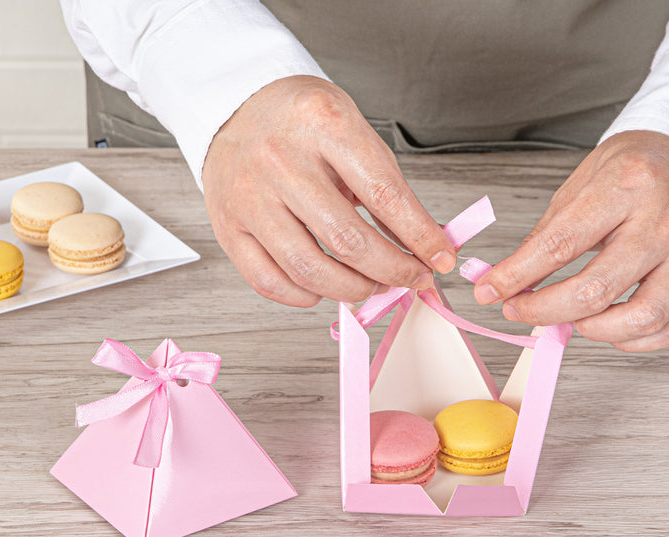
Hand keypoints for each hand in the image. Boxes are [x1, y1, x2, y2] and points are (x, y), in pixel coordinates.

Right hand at [201, 75, 455, 306]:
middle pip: (348, 241)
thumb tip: (422, 244)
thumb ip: (385, 186)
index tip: (439, 258)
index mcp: (323, 125)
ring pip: (309, 269)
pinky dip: (305, 296)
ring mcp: (248, 198)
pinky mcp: (228, 228)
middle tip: (409, 278)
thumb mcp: (352, 131)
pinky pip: (269, 282)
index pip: (385, 196)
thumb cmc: (301, 122)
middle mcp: (280, 161)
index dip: (420, 237)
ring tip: (370, 285)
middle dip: (392, 271)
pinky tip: (323, 288)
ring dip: (352, 289)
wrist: (236, 108)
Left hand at [474, 130, 668, 350]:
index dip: (515, 276)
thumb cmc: (635, 170)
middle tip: (520, 310)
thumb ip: (545, 235)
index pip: (559, 245)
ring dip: (591, 329)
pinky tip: (609, 327)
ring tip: (569, 318)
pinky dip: (632, 340)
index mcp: (627, 186)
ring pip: (641, 318)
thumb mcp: (581, 185)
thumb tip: (506, 280)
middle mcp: (665, 221)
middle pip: (595, 290)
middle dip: (543, 310)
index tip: (489, 291)